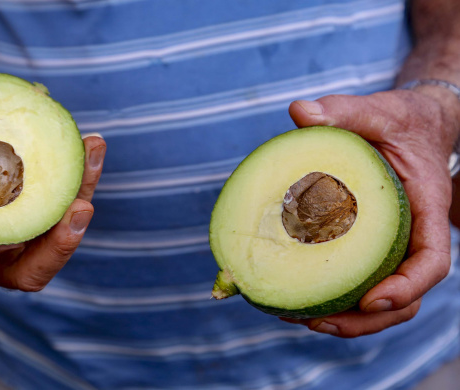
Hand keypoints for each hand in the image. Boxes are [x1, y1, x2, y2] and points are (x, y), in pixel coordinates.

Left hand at [283, 88, 459, 336]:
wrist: (408, 128)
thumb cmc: (398, 121)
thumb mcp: (377, 111)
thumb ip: (343, 110)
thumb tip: (299, 112)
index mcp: (425, 209)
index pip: (433, 261)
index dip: (407, 287)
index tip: (373, 300)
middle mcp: (413, 236)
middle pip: (406, 297)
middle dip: (366, 319)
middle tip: (317, 321)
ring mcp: (392, 246)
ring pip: (382, 298)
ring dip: (347, 318)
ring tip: (300, 318)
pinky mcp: (371, 246)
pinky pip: (361, 279)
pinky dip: (336, 295)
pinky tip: (298, 295)